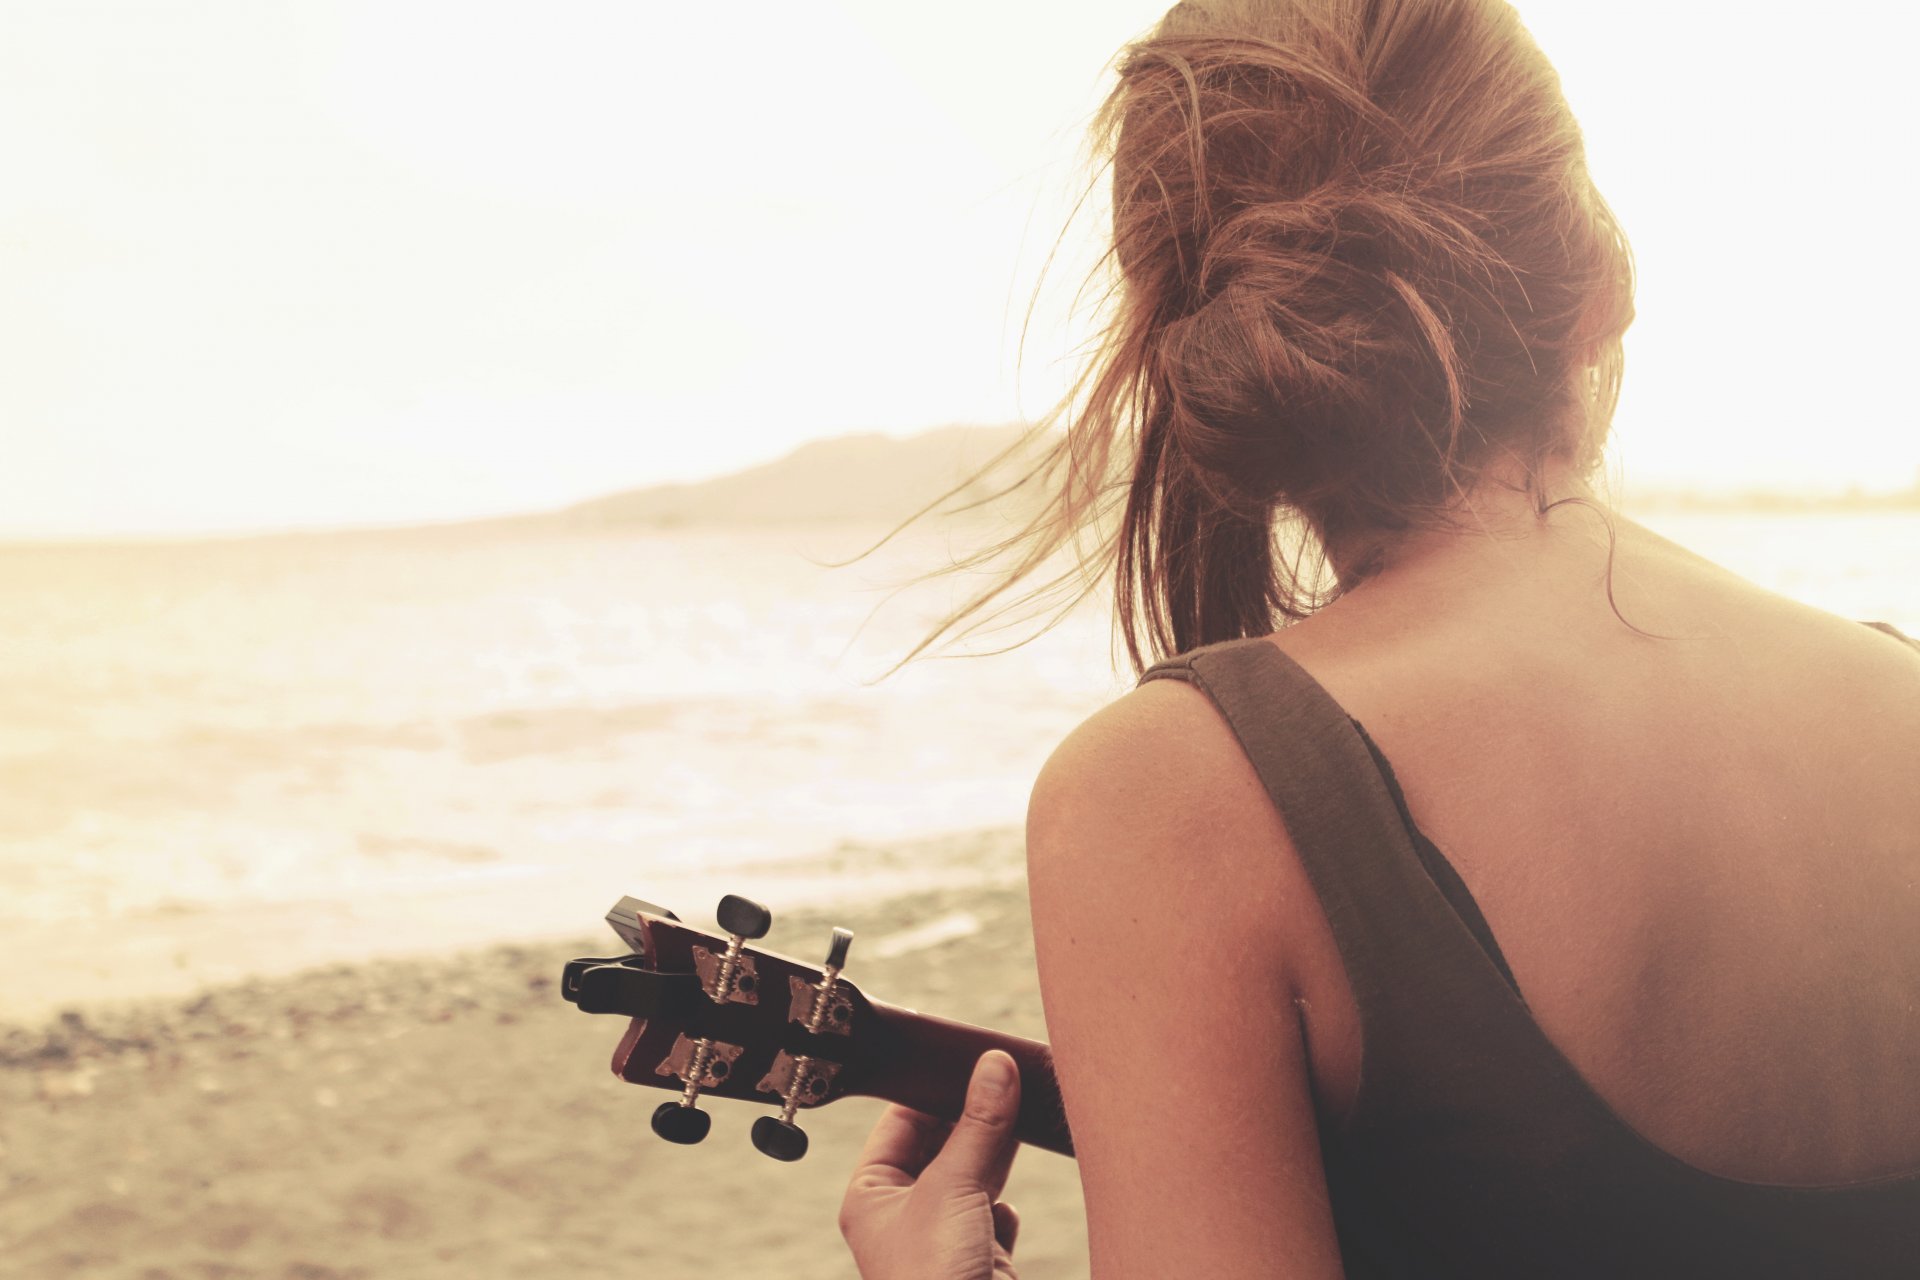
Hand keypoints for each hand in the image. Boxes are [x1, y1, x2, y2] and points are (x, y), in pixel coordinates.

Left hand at [839, 1050, 1023, 1279]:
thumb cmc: (933, 1279)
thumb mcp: (953, 1186)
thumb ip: (978, 1124)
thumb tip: (993, 1068)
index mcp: (872, 1195)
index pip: (900, 1123)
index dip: (932, 1089)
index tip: (967, 1059)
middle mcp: (902, 1215)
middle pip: (939, 1146)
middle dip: (972, 1117)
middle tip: (1003, 1077)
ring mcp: (941, 1238)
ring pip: (970, 1177)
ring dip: (996, 1152)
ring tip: (1022, 1110)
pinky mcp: (978, 1261)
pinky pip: (993, 1217)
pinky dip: (1004, 1204)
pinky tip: (1010, 1197)